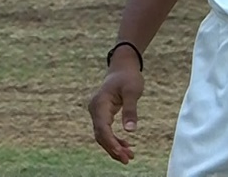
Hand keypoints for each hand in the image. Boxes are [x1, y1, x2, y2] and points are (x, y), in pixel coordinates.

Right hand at [87, 48, 144, 163]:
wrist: (123, 67)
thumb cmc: (128, 77)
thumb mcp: (132, 91)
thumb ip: (130, 110)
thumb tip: (131, 130)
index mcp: (100, 103)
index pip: (102, 129)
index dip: (111, 143)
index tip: (122, 154)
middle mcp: (95, 109)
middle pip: (101, 135)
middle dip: (113, 148)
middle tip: (128, 160)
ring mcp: (97, 112)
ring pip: (102, 135)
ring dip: (114, 146)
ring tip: (129, 156)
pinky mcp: (102, 115)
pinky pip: (106, 131)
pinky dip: (114, 140)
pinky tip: (125, 146)